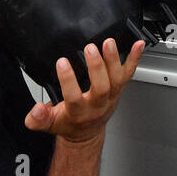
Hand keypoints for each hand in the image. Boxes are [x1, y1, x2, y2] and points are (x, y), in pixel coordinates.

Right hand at [24, 39, 144, 143]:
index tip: (61, 62)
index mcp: (78, 112)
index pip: (73, 97)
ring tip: (108, 43)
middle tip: (89, 49)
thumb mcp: (48, 124)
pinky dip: (135, 58)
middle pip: (101, 87)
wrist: (87, 132)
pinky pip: (129, 73)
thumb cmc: (69, 123)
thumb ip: (38, 119)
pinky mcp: (119, 87)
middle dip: (97, 68)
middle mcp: (97, 104)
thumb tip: (37, 109)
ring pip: (116, 79)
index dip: (68, 80)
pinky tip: (139, 44)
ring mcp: (110, 96)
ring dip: (114, 60)